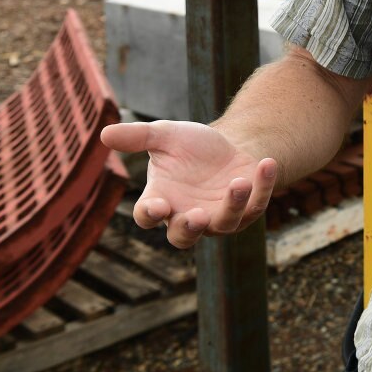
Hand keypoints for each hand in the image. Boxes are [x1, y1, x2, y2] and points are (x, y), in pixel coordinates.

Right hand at [100, 120, 277, 249]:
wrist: (229, 146)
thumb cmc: (191, 146)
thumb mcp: (166, 136)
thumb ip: (139, 137)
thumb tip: (104, 134)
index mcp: (161, 200)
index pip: (147, 216)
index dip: (150, 214)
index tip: (158, 205)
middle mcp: (187, 215)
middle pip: (183, 237)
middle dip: (189, 229)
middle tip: (197, 216)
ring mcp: (219, 217)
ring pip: (224, 223)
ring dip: (232, 205)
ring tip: (238, 181)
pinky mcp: (248, 209)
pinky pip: (256, 205)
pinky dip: (263, 186)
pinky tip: (266, 164)